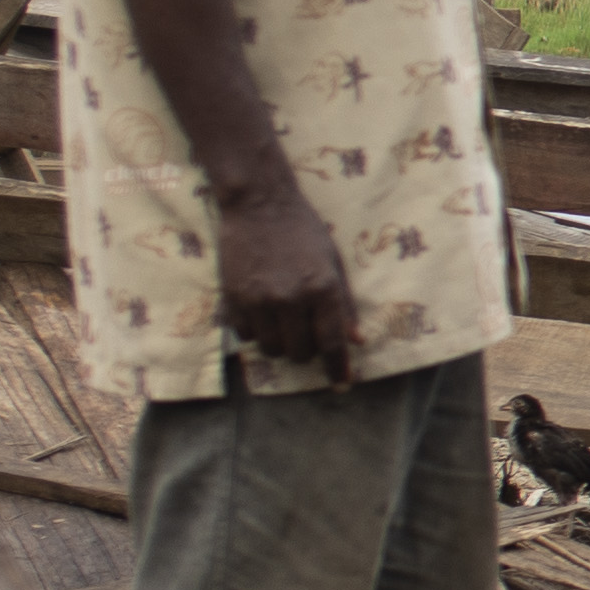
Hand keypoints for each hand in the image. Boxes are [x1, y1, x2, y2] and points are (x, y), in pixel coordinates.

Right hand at [214, 185, 362, 382]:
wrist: (259, 205)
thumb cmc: (303, 231)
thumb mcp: (333, 262)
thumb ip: (344, 303)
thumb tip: (356, 340)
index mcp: (322, 289)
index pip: (331, 343)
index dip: (337, 368)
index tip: (341, 384)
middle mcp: (290, 299)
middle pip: (300, 352)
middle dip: (307, 351)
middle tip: (307, 335)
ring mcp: (258, 300)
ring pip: (272, 349)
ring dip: (281, 345)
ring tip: (284, 324)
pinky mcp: (233, 298)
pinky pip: (246, 336)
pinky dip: (256, 333)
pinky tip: (261, 314)